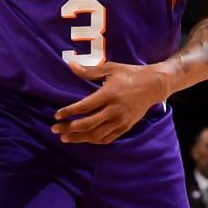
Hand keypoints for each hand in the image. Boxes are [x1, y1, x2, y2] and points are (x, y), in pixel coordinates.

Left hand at [54, 59, 170, 144]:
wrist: (153, 86)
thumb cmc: (129, 74)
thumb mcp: (110, 68)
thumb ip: (89, 71)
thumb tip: (70, 66)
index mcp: (109, 94)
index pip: (84, 107)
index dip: (68, 112)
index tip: (57, 115)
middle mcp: (114, 110)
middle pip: (87, 124)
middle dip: (69, 128)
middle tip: (55, 129)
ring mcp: (120, 121)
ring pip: (96, 135)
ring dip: (78, 138)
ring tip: (65, 138)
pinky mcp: (125, 127)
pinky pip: (107, 139)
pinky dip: (93, 140)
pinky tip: (83, 139)